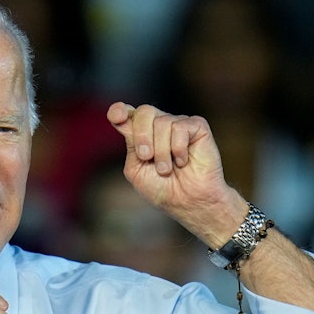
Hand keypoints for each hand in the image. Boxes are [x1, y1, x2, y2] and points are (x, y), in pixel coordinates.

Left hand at [107, 102, 247, 246]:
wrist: (188, 202)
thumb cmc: (162, 189)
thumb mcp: (136, 168)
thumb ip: (130, 142)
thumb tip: (124, 115)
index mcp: (142, 135)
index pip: (128, 115)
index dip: (119, 111)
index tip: (116, 116)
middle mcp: (160, 126)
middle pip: (145, 112)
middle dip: (142, 136)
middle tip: (146, 157)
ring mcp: (178, 124)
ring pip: (162, 122)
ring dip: (161, 151)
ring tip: (167, 169)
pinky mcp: (197, 127)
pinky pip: (180, 127)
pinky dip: (178, 149)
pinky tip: (183, 161)